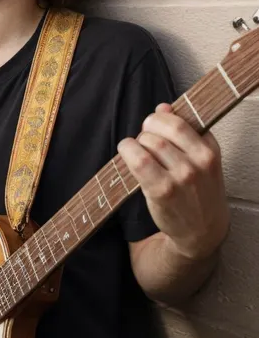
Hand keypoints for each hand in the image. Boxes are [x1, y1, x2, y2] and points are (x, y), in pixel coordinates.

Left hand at [118, 103, 229, 260]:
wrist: (202, 230)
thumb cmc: (198, 190)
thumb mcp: (201, 159)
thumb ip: (184, 132)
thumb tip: (163, 107)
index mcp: (209, 150)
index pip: (178, 121)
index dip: (159, 120)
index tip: (154, 126)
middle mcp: (199, 162)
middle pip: (160, 130)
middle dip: (145, 130)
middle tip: (144, 140)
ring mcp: (182, 177)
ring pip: (149, 142)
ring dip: (136, 142)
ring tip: (138, 151)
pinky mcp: (163, 191)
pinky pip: (139, 160)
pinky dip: (128, 151)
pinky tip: (127, 153)